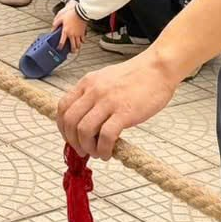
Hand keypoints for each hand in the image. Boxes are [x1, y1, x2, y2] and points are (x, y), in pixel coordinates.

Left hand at [52, 5, 87, 51]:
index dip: (60, 47)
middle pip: (73, 46)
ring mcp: (78, 34)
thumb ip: (55, 24)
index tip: (59, 49)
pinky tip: (81, 42)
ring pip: (79, 44)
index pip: (62, 42)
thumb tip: (52, 29)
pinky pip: (83, 39)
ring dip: (77, 47)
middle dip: (72, 51)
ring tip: (76, 49)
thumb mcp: (60, 18)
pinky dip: (82, 42)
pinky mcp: (83, 32)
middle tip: (71, 52)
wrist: (80, 12)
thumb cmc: (70, 14)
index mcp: (66, 31)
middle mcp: (72, 34)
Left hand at [58, 54, 182, 159]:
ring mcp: (108, 101)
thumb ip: (93, 94)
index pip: (63, 107)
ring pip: (84, 130)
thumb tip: (86, 118)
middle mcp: (94, 91)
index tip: (70, 138)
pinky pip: (106, 136)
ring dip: (87, 148)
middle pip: (70, 121)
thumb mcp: (106, 79)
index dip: (62, 127)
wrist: (158, 68)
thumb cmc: (136, 75)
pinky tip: (108, 153)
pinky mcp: (124, 112)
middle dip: (72, 141)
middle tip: (81, 151)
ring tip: (97, 153)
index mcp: (87, 82)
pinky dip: (103, 149)